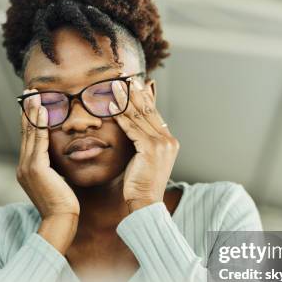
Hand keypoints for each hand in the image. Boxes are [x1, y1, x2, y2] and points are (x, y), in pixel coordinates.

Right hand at [17, 89, 79, 218]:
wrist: (61, 220)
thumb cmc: (65, 206)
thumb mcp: (58, 184)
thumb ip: (55, 172)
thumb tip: (59, 165)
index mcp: (27, 170)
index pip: (29, 139)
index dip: (30, 120)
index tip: (34, 104)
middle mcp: (23, 166)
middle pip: (25, 132)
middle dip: (27, 110)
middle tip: (30, 92)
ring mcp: (27, 167)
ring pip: (29, 133)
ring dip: (32, 111)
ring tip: (35, 94)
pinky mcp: (35, 168)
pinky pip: (38, 141)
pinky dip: (39, 124)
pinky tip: (43, 111)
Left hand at [109, 78, 179, 211]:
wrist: (145, 203)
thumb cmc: (141, 184)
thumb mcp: (144, 159)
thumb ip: (142, 141)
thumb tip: (132, 125)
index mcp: (169, 141)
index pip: (154, 114)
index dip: (143, 98)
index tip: (133, 84)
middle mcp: (169, 140)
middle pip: (148, 111)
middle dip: (134, 93)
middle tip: (123, 78)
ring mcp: (162, 144)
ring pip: (139, 117)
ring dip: (125, 100)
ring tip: (114, 87)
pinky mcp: (151, 149)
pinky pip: (132, 129)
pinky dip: (121, 117)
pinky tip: (111, 107)